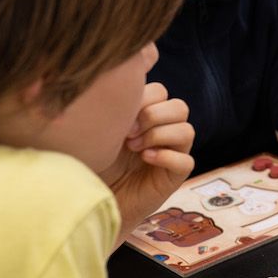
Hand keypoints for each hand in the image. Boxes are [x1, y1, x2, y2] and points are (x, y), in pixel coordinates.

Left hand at [100, 83, 194, 236]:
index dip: (145, 99)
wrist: (91, 200)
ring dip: (159, 135)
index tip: (120, 117)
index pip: (161, 92)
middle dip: (153, 116)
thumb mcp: (97, 129)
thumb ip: (108, 105)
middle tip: (128, 134)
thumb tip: (122, 76)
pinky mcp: (174, 176)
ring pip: (187, 130)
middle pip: (179, 108)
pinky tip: (145, 159)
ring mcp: (171, 154)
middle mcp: (162, 132)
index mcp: (145, 116)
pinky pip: (186, 161)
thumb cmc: (90, 162)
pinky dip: (166, 157)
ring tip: (135, 149)